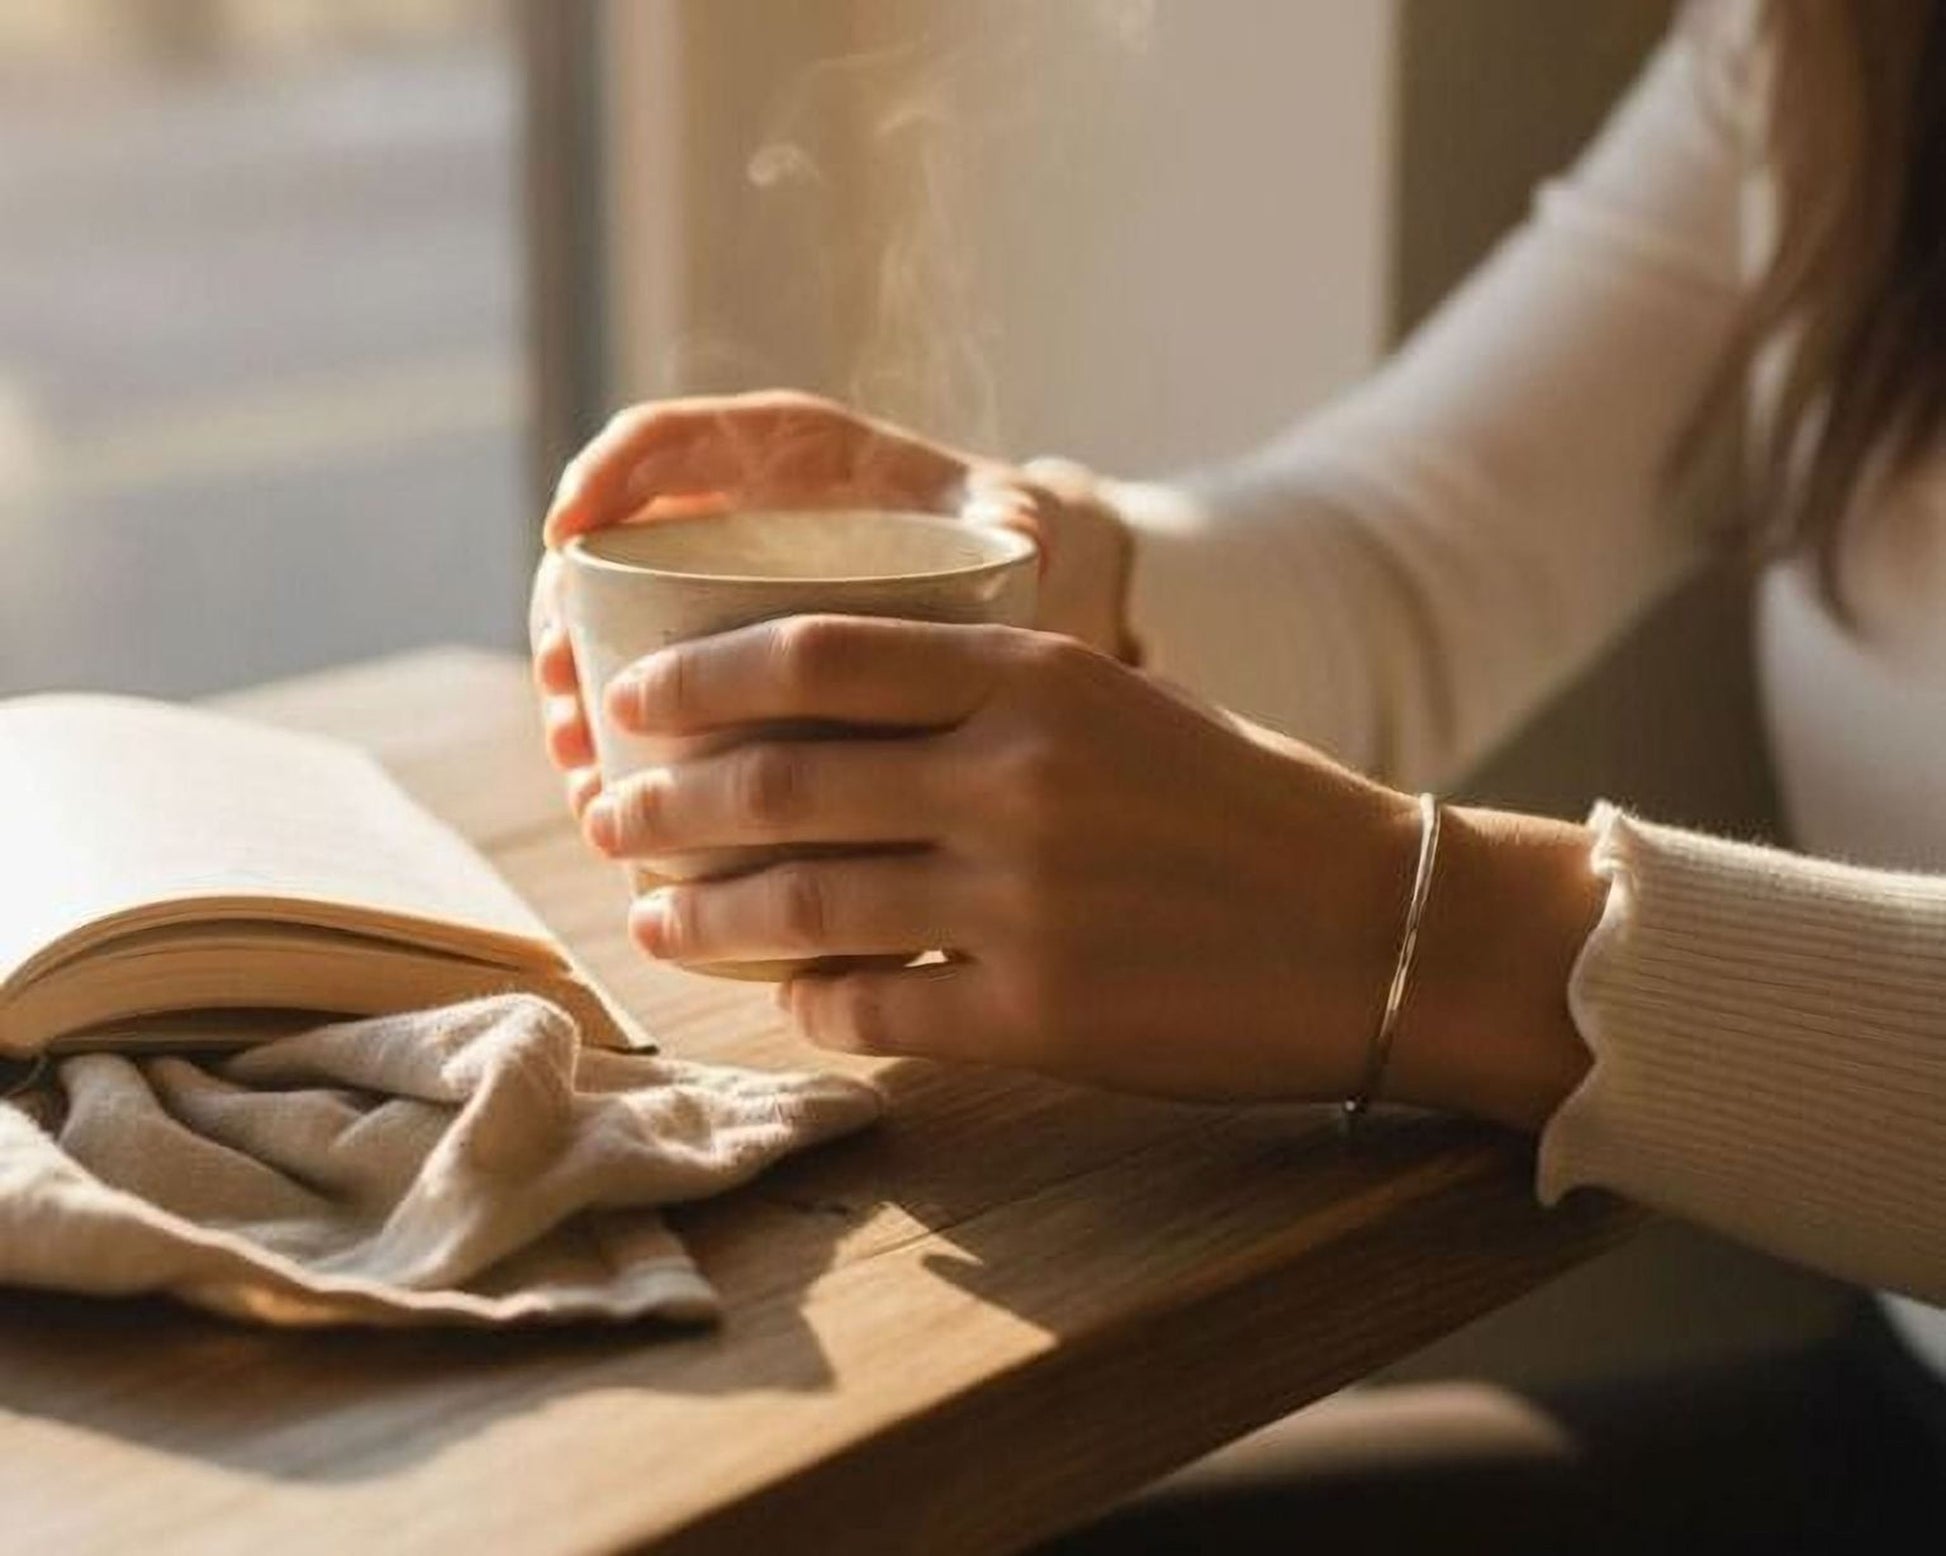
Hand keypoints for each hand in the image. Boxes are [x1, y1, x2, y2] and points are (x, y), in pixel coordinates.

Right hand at [529, 391, 1134, 821]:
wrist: (1008, 588)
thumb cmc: (1000, 540)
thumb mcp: (1010, 526)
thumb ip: (1017, 525)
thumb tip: (1027, 545)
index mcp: (788, 455)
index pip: (670, 439)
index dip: (605, 473)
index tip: (567, 533)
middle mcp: (733, 515)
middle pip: (613, 548)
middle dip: (565, 618)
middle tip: (565, 692)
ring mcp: (717, 589)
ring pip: (613, 628)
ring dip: (579, 693)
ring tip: (580, 763)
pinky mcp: (721, 660)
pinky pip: (650, 690)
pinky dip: (622, 739)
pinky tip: (613, 793)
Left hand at [578, 613, 1425, 1104]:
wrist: (1376, 924)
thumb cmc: (1241, 803)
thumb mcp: (1117, 702)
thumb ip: (979, 699)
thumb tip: (817, 726)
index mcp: (1031, 675)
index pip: (815, 655)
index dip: (697, 679)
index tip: (631, 701)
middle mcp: (1015, 776)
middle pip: (780, 781)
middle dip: (665, 802)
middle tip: (613, 817)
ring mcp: (1023, 901)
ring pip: (804, 902)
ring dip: (706, 912)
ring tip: (659, 916)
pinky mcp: (1039, 1016)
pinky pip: (875, 1007)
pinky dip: (810, 1001)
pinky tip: (787, 996)